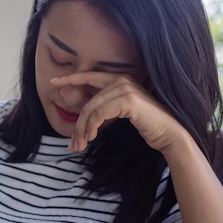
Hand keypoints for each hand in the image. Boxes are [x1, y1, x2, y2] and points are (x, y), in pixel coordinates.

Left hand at [50, 72, 184, 152]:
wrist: (169, 134)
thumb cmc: (145, 125)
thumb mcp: (118, 113)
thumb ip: (102, 107)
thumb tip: (79, 114)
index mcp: (119, 79)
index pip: (88, 77)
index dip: (70, 78)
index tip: (53, 82)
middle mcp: (121, 79)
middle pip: (87, 102)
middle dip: (77, 124)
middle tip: (72, 144)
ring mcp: (125, 88)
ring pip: (90, 109)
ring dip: (82, 130)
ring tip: (80, 145)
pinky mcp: (128, 100)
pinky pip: (99, 113)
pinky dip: (92, 126)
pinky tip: (92, 137)